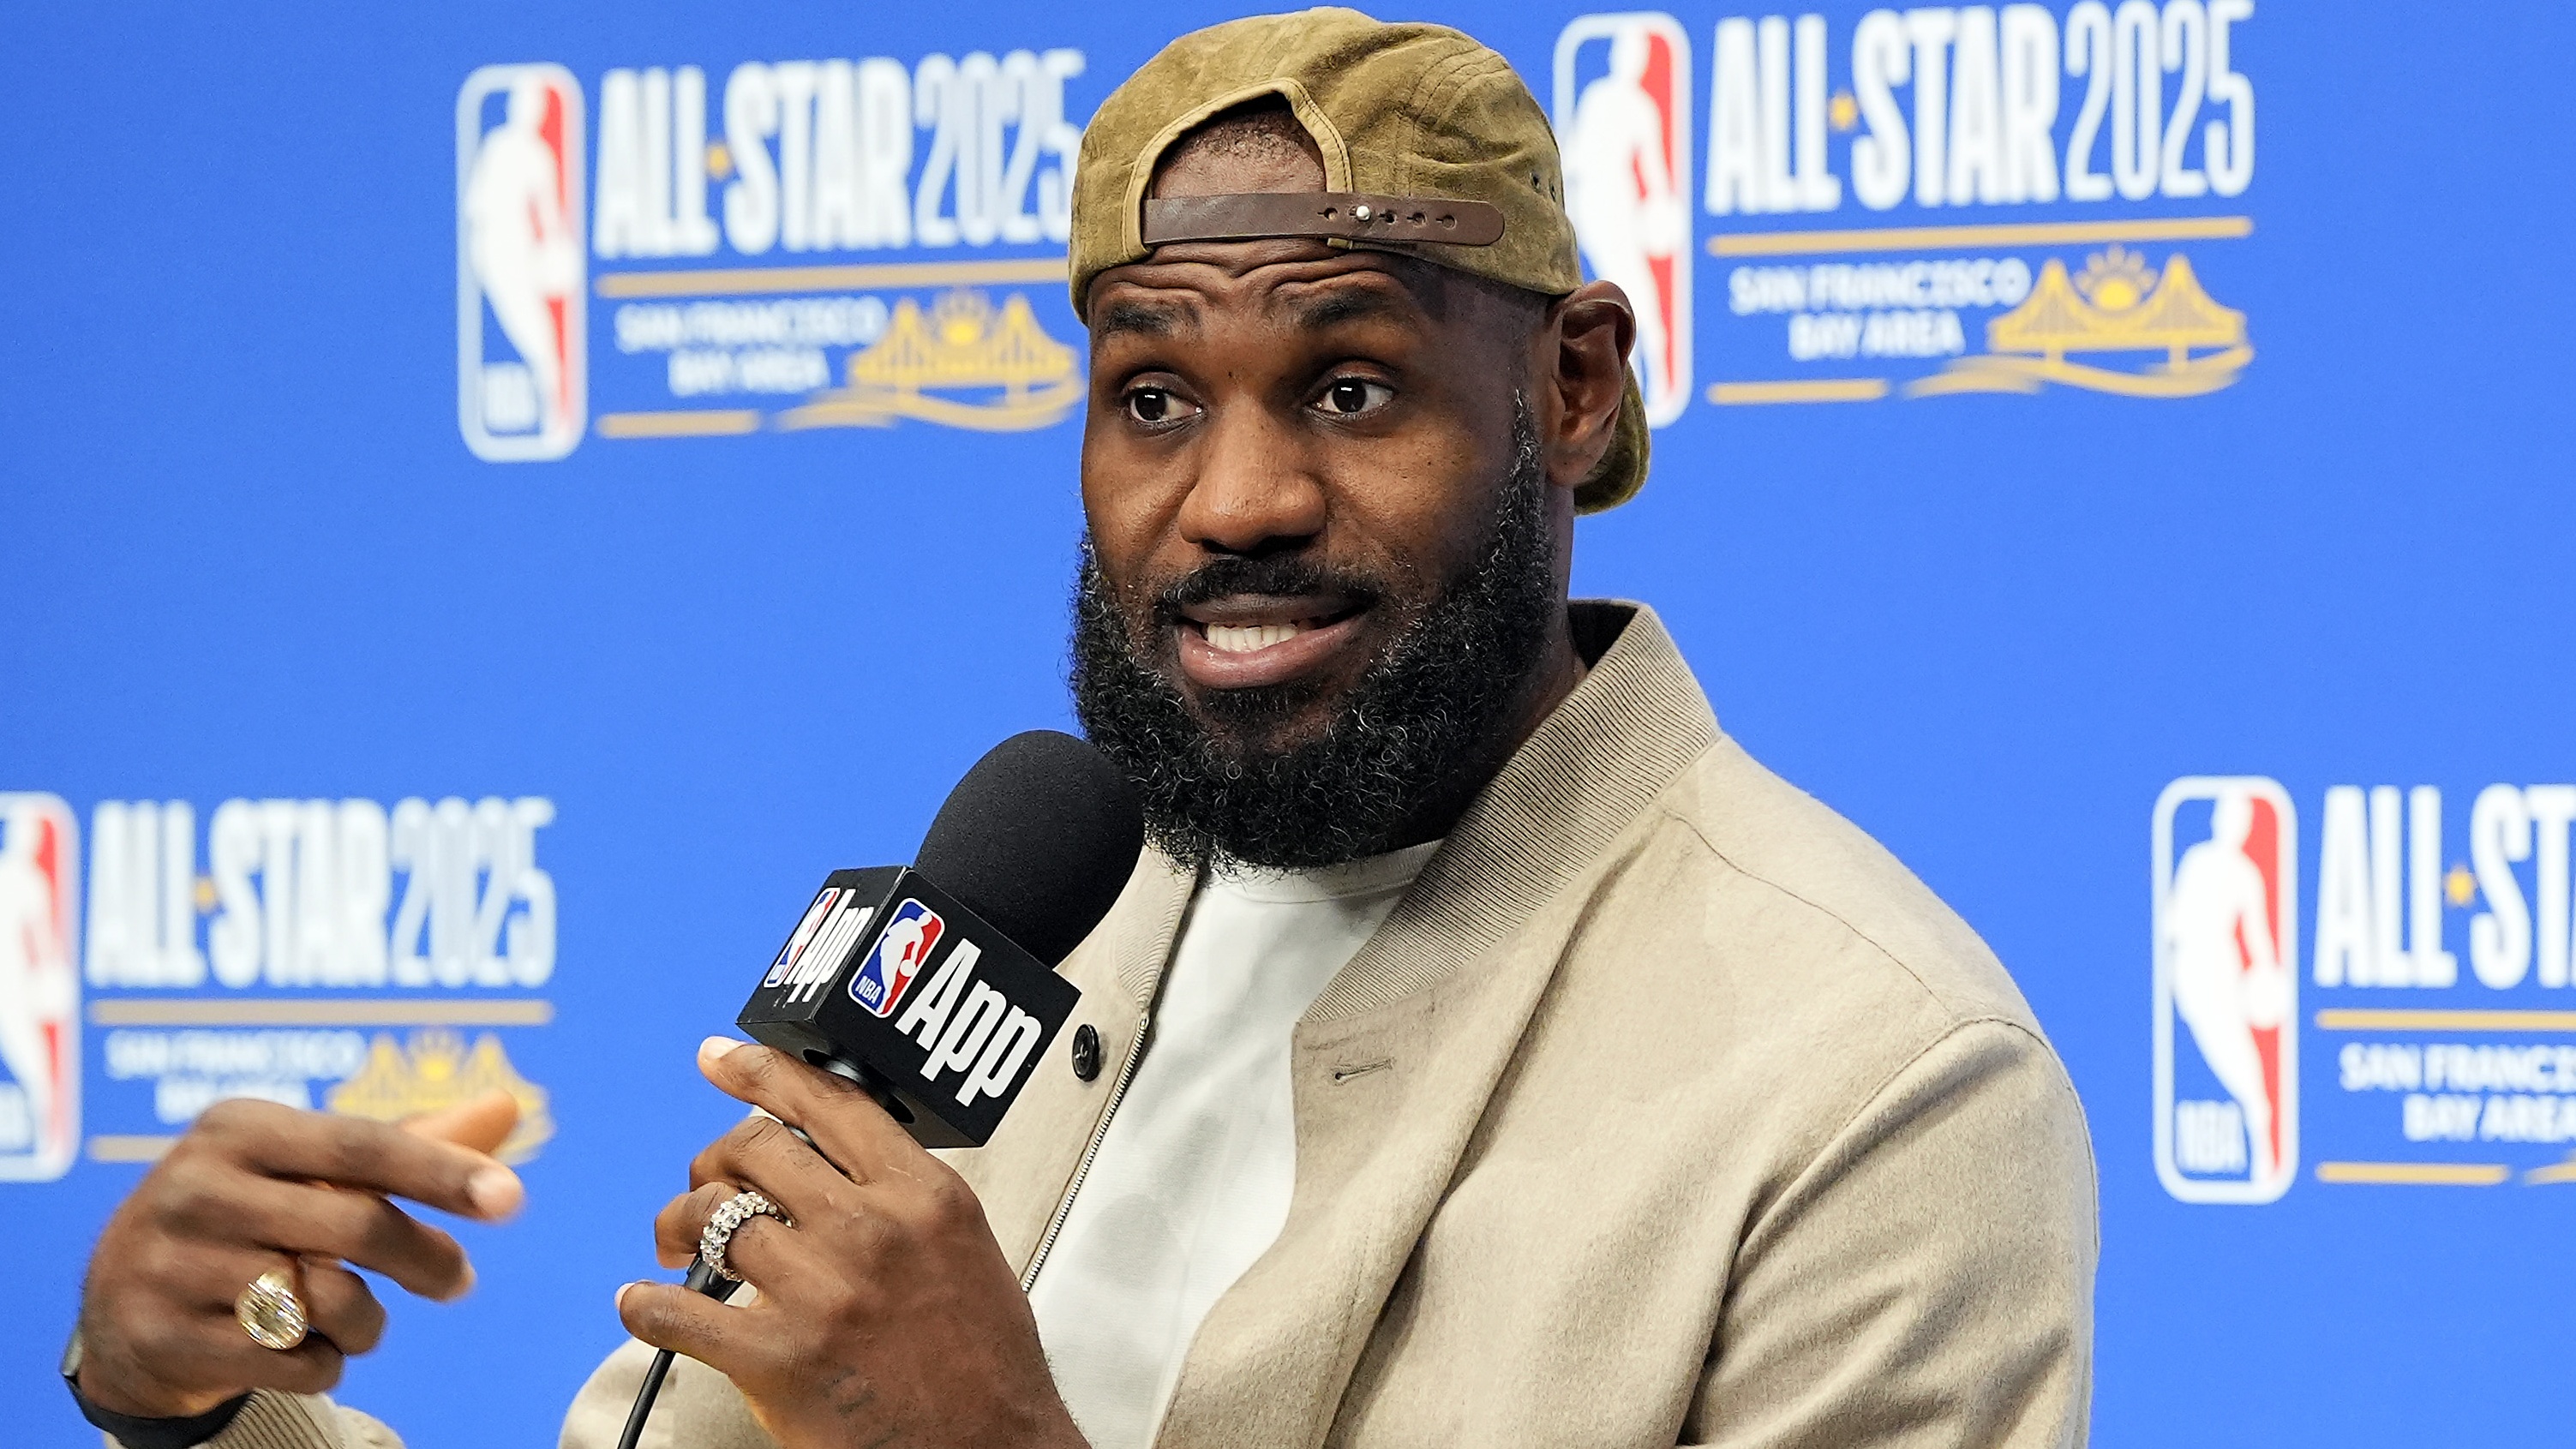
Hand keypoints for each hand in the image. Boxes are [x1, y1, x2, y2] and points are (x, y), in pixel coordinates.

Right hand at [74, 1090, 525, 1417]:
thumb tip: (507, 1106)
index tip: (510, 1199)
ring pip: (324, 1300)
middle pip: (353, 1225)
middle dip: (425, 1259)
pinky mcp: (161, 1337)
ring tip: (361, 1319)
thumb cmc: (248, 1217)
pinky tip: (310, 1351)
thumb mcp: (306, 1166)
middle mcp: (195, 1187)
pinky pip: (287, 1362)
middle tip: (458, 1281)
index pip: (362, 1145)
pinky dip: (325, 1365)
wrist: (123, 1302)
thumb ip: (406, 1143)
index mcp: (238, 1128)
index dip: (441, 1172)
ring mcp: (169, 1264)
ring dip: (367, 1321)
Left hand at [619, 1039, 1083, 1448]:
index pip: (829, 1102)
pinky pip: (679, 1311)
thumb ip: (905, 1194)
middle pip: (757, 1148)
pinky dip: (645, 1303)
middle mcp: (870, 1231)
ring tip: (677, 1243)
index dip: (761, 1071)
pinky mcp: (776, 1359)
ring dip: (678, 1224)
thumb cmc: (984, 1363)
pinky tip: (642, 1300)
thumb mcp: (966, 1246)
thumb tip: (834, 1155)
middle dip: (715, 1156)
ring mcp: (820, 1292)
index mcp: (924, 1196)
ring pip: (713, 1217)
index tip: (721, 1059)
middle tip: (705, 1178)